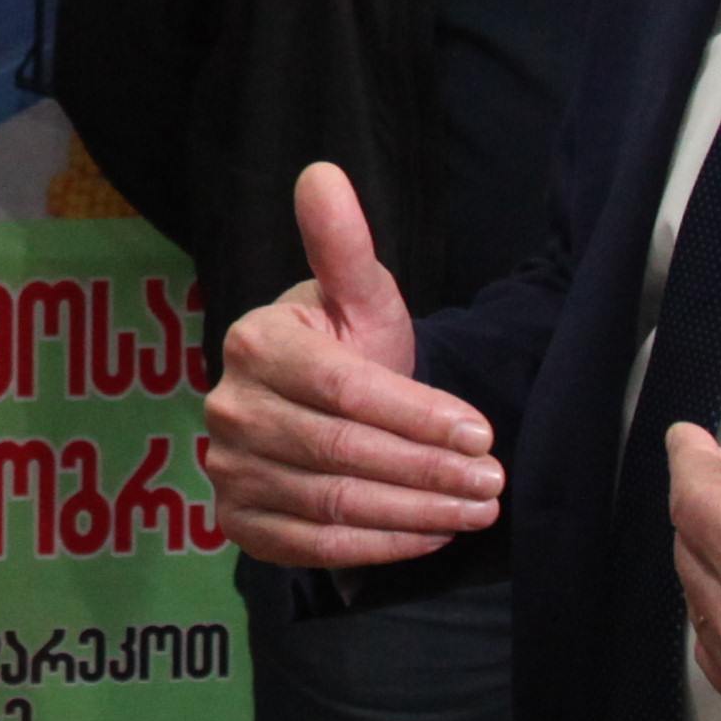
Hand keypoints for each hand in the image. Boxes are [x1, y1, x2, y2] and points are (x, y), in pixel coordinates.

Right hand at [201, 165, 501, 563]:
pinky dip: (379, 548)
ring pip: (332, 505)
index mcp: (256, 343)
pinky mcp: (239, 522)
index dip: (416, 415)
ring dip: (415, 513)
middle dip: (427, 471)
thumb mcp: (359, 293)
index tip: (481, 431)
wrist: (319, 400)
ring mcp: (228, 470)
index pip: (344, 391)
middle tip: (493, 482)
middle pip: (341, 452)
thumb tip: (323, 172)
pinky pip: (312, 548)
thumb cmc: (347, 342)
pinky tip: (433, 536)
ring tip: (478, 509)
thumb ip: (345, 242)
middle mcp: (230, 408)